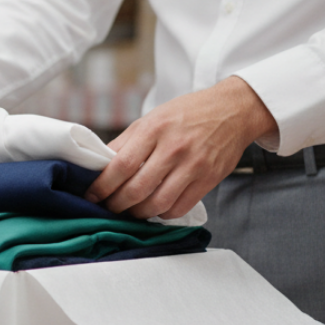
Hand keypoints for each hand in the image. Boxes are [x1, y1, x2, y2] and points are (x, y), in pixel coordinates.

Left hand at [84, 76, 277, 219]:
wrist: (232, 111)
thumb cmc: (187, 114)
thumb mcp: (152, 118)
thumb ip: (126, 142)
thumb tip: (99, 165)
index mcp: (154, 130)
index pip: (121, 165)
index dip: (103, 186)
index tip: (92, 195)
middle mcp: (173, 148)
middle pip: (136, 189)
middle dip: (116, 205)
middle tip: (108, 208)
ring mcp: (193, 166)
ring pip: (157, 203)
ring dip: (138, 213)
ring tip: (129, 211)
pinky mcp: (208, 180)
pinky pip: (179, 207)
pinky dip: (162, 214)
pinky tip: (155, 208)